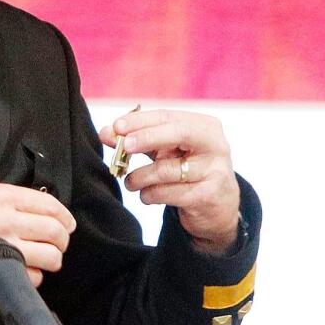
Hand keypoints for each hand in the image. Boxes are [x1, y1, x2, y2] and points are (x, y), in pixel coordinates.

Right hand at [0, 183, 76, 291]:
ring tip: (46, 259)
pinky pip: (33, 275)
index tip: (67, 223)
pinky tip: (26, 271)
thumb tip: (35, 208)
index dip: (64, 216)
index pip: (49, 205)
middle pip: (55, 230)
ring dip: (52, 259)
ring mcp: (7, 244)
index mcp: (4, 197)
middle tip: (58, 243)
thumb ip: (8, 200)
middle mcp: (9, 219)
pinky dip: (34, 276)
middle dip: (62, 239)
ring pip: (50, 255)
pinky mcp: (1, 266)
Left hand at [98, 109, 240, 254]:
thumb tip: (106, 133)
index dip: (140, 120)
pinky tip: (146, 195)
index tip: (116, 127)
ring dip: (140, 177)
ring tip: (130, 182)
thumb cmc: (187, 170)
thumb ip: (137, 140)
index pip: (168, 117)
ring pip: (167, 169)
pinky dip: (150, 194)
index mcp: (204, 126)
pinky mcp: (208, 196)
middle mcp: (215, 145)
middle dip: (146, 137)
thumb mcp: (164, 151)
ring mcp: (215, 171)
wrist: (218, 207)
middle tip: (123, 146)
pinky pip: (169, 193)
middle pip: (177, 133)